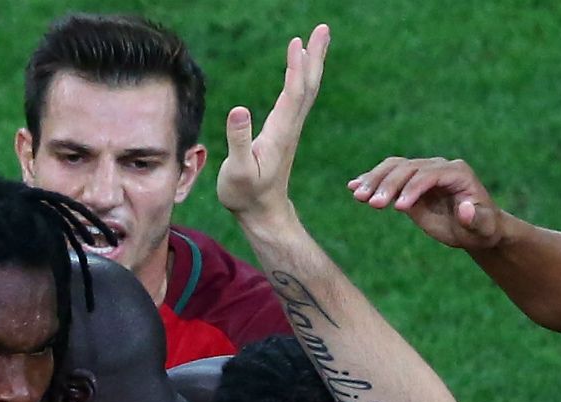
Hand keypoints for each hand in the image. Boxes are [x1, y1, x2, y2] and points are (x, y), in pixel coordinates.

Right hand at [218, 24, 330, 223]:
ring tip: (315, 39)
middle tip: (322, 28)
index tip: (298, 42)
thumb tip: (240, 109)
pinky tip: (300, 67)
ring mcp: (290, 129)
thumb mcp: (238, 171)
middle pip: (308, 85)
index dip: (296, 68)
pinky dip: (302, 77)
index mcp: (280, 133)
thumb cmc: (246, 195)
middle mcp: (290, 127)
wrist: (263, 214)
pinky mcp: (285, 132)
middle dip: (315, 56)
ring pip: (306, 90)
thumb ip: (239, 141)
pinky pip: (298, 97)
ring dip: (312, 63)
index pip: (293, 94)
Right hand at [349, 156, 503, 250]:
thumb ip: (476, 219)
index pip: (429, 175)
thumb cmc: (483, 230)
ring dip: (375, 180)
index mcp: (458, 173)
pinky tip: (353, 187)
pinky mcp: (410, 181)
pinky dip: (371, 180)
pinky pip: (389, 175)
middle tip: (371, 204)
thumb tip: (464, 209)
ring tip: (358, 196)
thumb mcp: (484, 228)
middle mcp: (439, 167)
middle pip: (408, 168)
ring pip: (395, 167)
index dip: (413, 188)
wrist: (476, 228)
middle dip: (389, 184)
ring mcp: (423, 171)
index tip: (398, 208)